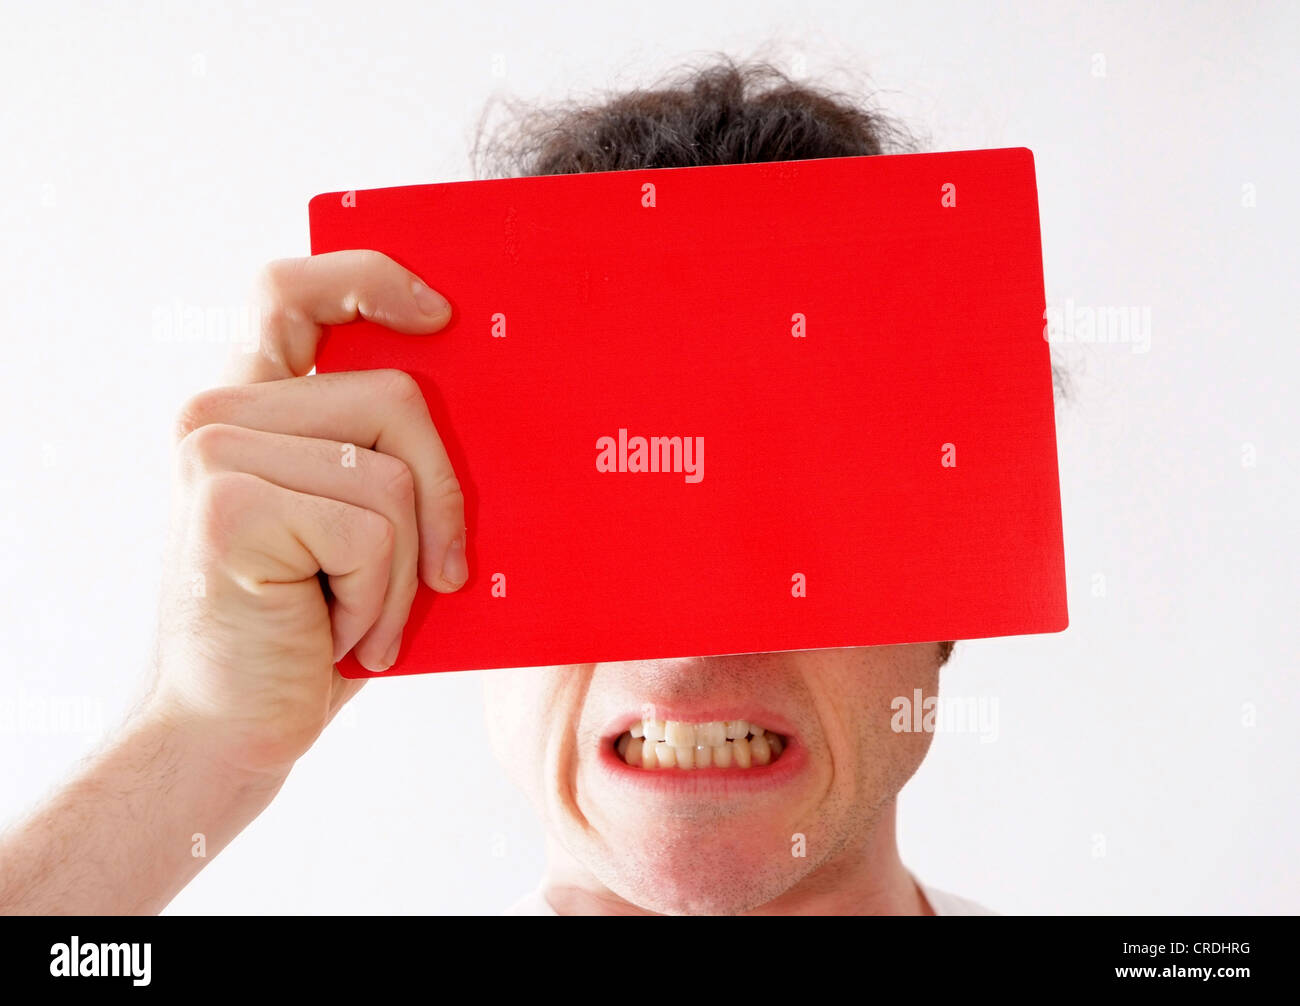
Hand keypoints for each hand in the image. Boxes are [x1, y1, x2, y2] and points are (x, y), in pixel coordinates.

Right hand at [149, 250, 465, 777]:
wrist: (236, 730)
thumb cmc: (313, 626)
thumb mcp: (357, 525)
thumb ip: (384, 454)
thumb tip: (491, 405)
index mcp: (253, 405)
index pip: (292, 291)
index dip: (368, 280)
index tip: (437, 313)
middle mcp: (219, 412)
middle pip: (396, 395)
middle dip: (444, 496)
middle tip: (439, 575)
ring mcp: (215, 451)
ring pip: (394, 473)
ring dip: (405, 569)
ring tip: (359, 618)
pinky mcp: (228, 505)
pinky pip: (373, 529)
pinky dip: (381, 600)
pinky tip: (336, 636)